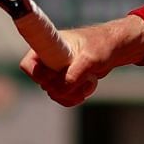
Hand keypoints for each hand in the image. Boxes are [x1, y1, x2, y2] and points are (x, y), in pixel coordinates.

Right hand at [18, 17, 143, 106]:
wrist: (115, 49)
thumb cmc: (101, 45)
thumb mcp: (90, 58)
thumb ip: (75, 73)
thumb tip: (63, 87)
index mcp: (46, 46)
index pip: (28, 66)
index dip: (39, 75)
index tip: (57, 74)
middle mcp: (47, 60)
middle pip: (42, 84)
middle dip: (63, 86)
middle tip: (82, 77)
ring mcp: (56, 72)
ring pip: (53, 93)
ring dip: (72, 93)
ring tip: (89, 80)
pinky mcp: (65, 82)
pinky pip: (63, 98)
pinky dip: (75, 97)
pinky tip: (87, 87)